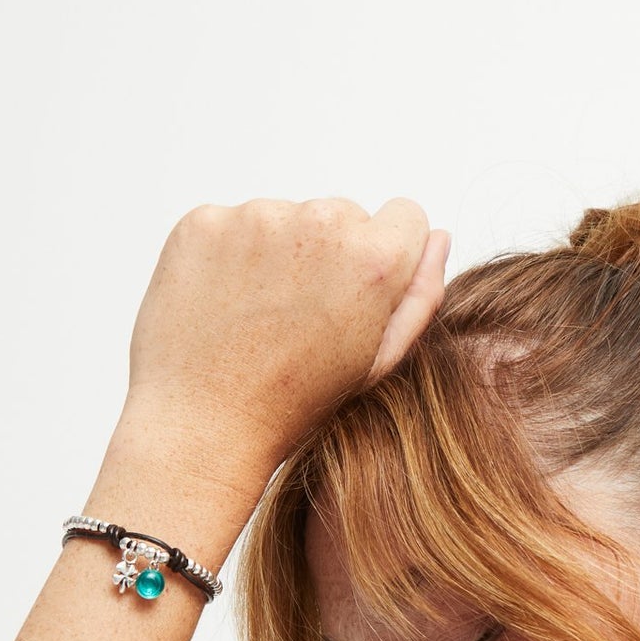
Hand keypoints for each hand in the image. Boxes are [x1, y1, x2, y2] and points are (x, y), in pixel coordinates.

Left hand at [119, 196, 449, 468]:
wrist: (200, 426)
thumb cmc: (292, 406)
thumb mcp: (376, 364)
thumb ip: (419, 297)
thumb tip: (438, 237)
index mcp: (373, 259)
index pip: (406, 216)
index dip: (387, 260)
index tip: (357, 297)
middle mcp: (319, 222)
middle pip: (344, 214)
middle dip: (331, 256)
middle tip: (300, 321)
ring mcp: (255, 216)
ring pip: (287, 218)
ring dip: (280, 256)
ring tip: (258, 320)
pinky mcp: (204, 222)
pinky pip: (233, 224)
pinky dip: (230, 257)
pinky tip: (225, 308)